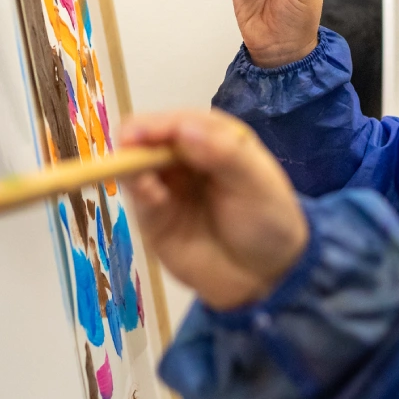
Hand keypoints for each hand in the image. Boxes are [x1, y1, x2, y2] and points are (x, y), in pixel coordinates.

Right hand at [120, 109, 307, 310]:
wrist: (265, 276)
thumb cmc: (268, 219)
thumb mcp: (255, 182)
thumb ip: (222, 153)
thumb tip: (183, 128)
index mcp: (211, 136)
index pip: (175, 122)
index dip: (154, 126)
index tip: (137, 135)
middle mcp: (183, 156)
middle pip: (146, 139)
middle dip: (135, 143)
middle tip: (130, 153)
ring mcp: (166, 185)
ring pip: (134, 167)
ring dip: (131, 168)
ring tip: (145, 181)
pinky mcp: (154, 217)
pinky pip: (137, 199)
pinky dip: (138, 194)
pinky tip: (152, 198)